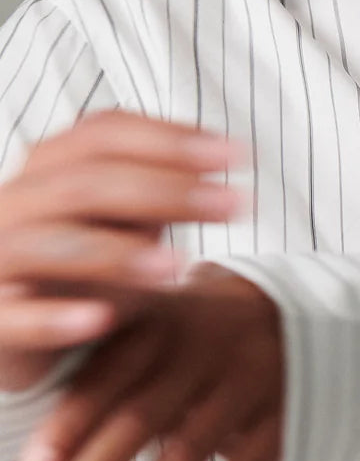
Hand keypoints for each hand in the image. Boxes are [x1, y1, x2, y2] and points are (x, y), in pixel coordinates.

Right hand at [0, 110, 244, 391]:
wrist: (24, 327)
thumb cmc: (85, 260)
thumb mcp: (125, 218)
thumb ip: (161, 190)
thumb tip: (222, 165)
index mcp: (49, 166)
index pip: (103, 133)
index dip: (170, 139)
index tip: (235, 154)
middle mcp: (15, 202)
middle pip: (86, 184)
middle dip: (165, 191)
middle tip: (232, 205)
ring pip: (48, 244)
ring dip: (117, 254)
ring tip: (180, 267)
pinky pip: (12, 316)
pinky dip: (53, 318)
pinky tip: (102, 320)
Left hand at [11, 263, 282, 460]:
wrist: (301, 316)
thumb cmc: (202, 334)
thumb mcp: (158, 326)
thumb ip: (104, 366)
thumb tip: (38, 449)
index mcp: (163, 324)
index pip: (107, 378)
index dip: (68, 428)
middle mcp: (205, 351)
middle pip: (138, 421)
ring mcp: (247, 386)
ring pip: (186, 455)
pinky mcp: (282, 421)